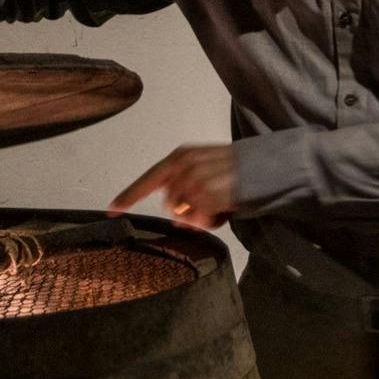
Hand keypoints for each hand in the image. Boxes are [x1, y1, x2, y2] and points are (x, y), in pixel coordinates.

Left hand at [108, 143, 236, 229]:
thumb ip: (186, 184)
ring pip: (183, 215)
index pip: (149, 178)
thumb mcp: (207, 165)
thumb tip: (177, 216)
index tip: (112, 209)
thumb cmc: (239, 167)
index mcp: (181, 156)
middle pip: (169, 204)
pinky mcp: (206, 196)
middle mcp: (184, 167)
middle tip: (211, 204)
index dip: (129, 195)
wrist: (266, 165)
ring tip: (221, 204)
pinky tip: (225, 209)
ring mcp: (194, 182)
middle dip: (186, 211)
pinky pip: (199, 221)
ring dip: (201, 217)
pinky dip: (212, 221)